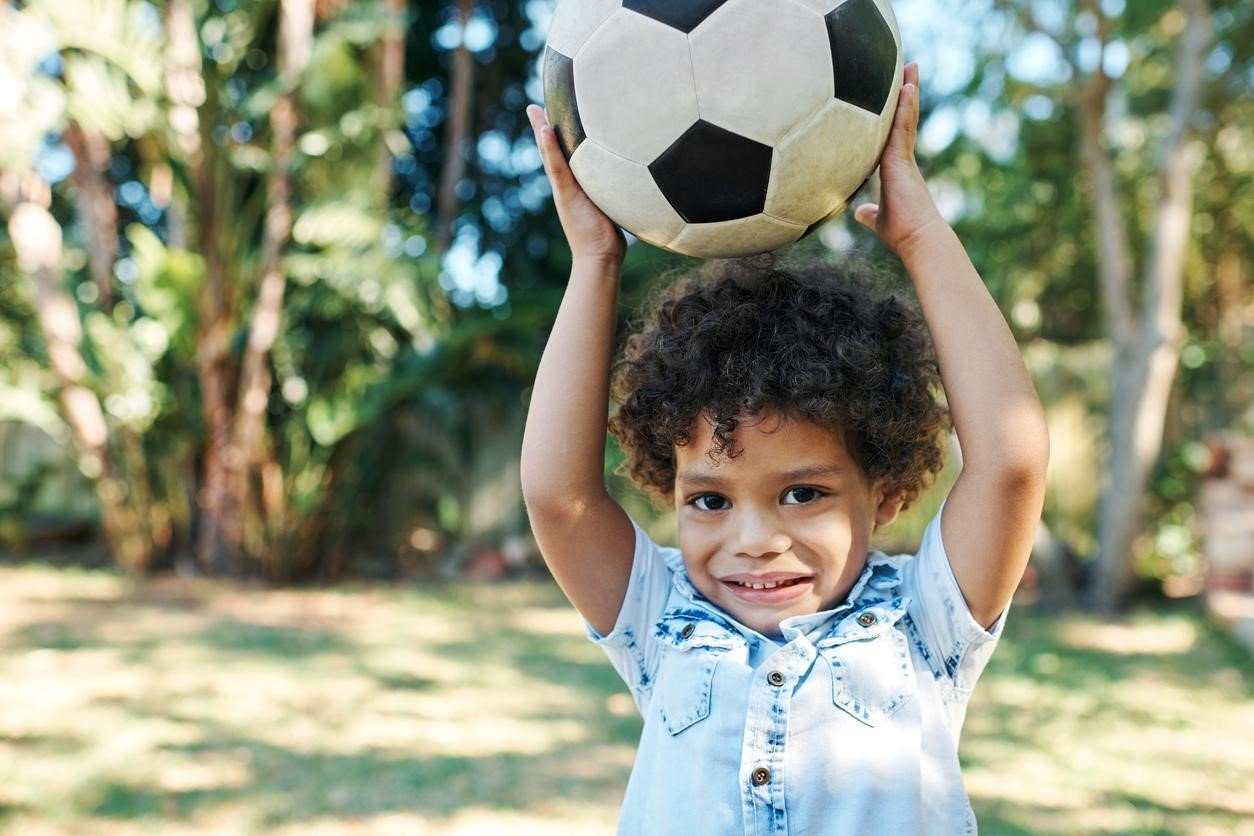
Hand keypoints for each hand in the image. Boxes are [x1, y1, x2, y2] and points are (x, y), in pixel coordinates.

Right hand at [527, 104, 625, 264]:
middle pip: (551, 152)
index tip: (552, 117)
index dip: (558, 139)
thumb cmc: (609, 237)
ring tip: (534, 109)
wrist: (600, 257)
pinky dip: (549, 148)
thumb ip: (618, 193)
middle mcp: (566, 186)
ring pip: (550, 155)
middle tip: (533, 106)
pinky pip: (556, 167)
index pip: (564, 157)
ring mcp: (563, 190)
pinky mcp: (565, 194)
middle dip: (543, 128)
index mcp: (575, 187)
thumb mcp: (614, 207)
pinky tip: (546, 129)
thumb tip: (642, 181)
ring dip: (541, 131)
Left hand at [854, 63, 945, 258]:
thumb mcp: (878, 219)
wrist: (917, 239)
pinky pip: (903, 128)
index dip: (896, 115)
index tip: (898, 96)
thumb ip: (869, 213)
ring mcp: (904, 158)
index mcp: (896, 169)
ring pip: (907, 118)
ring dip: (908, 92)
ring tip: (911, 66)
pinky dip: (904, 108)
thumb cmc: (901, 232)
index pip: (894, 135)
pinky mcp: (902, 161)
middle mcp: (902, 159)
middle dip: (906, 95)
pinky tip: (906, 88)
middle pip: (904, 120)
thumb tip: (860, 212)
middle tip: (909, 70)